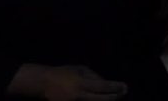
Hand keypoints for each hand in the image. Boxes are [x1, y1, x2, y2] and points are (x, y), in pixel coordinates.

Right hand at [7, 64, 126, 100]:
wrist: (42, 83)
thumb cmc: (63, 73)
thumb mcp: (80, 69)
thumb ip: (93, 76)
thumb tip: (106, 82)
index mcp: (81, 83)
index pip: (103, 87)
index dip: (115, 87)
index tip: (125, 86)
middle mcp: (78, 96)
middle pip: (101, 99)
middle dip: (114, 97)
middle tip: (123, 93)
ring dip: (106, 100)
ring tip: (114, 97)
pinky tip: (102, 99)